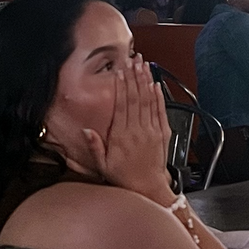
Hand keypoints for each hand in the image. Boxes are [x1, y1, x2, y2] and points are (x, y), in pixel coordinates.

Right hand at [79, 59, 173, 206]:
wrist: (149, 188)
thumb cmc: (125, 176)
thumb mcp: (103, 165)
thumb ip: (95, 146)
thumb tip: (86, 130)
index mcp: (122, 136)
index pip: (122, 106)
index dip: (121, 87)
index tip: (120, 72)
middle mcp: (138, 130)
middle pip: (136, 98)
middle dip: (134, 77)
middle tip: (133, 60)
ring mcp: (152, 130)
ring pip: (148, 101)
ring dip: (146, 81)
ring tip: (143, 65)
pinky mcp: (162, 133)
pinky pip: (160, 111)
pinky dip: (158, 97)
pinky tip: (156, 85)